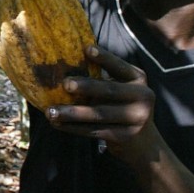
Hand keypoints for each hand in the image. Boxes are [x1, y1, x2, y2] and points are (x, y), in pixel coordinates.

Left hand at [46, 45, 161, 165]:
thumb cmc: (122, 107)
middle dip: (85, 87)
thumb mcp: (122, 89)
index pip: (120, 66)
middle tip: (65, 84)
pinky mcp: (125, 137)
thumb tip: (66, 66)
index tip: (87, 49)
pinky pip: (95, 131)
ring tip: (50, 111)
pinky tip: (57, 124)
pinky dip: (73, 128)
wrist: (143, 143)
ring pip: (98, 114)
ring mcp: (137, 118)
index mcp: (138, 79)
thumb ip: (103, 79)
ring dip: (72, 113)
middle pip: (109, 90)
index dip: (104, 58)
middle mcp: (142, 96)